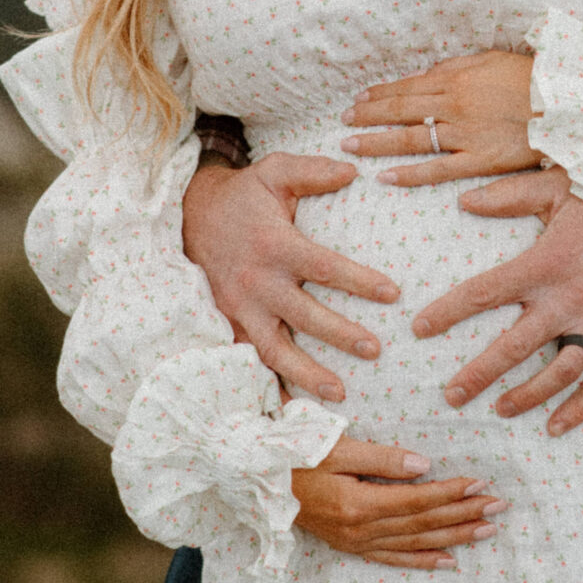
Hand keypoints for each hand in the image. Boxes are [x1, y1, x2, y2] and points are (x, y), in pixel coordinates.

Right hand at [182, 154, 399, 404]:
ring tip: (340, 394)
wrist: (190, 218)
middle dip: (340, 335)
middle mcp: (257, 282)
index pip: (323, 267)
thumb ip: (313, 171)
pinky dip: (270, 387)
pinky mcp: (230, 325)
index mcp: (274, 244)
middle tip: (376, 350)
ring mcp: (241, 309)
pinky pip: (251, 361)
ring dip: (307, 374)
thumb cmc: (245, 196)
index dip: (358, 281)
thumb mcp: (275, 171)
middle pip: (304, 315)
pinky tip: (295, 411)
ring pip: (275, 350)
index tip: (393, 293)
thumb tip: (354, 171)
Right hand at [292, 435, 506, 570]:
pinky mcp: (351, 547)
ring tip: (487, 530)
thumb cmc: (296, 456)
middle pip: (423, 524)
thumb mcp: (338, 448)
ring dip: (453, 537)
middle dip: (464, 514)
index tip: (481, 483)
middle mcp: (360, 530)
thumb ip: (383, 458)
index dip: (451, 492)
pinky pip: (393, 559)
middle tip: (499, 506)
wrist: (257, 481)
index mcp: (358, 503)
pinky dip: (422, 561)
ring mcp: (356, 543)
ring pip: (414, 544)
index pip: (417, 500)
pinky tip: (449, 561)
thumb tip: (425, 465)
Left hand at [342, 51, 538, 185]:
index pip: (406, 87)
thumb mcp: (490, 59)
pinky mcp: (480, 160)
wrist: (565, 102)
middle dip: (367, 116)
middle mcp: (454, 105)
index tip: (357, 100)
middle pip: (400, 111)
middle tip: (343, 123)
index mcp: (456, 79)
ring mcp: (465, 134)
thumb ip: (455, 67)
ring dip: (376, 143)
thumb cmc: (531, 77)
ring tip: (350, 147)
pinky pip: (439, 169)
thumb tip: (424, 76)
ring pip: (411, 139)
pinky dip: (410, 173)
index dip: (379, 94)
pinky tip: (386, 178)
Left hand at [411, 172, 582, 435]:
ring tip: (499, 410)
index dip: (449, 313)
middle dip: (479, 374)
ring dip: (526, 396)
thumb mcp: (558, 185)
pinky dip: (582, 408)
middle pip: (515, 346)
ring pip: (558, 373)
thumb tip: (464, 200)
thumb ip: (508, 196)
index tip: (419, 329)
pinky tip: (558, 426)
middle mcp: (569, 298)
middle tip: (451, 395)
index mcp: (545, 262)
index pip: (485, 292)